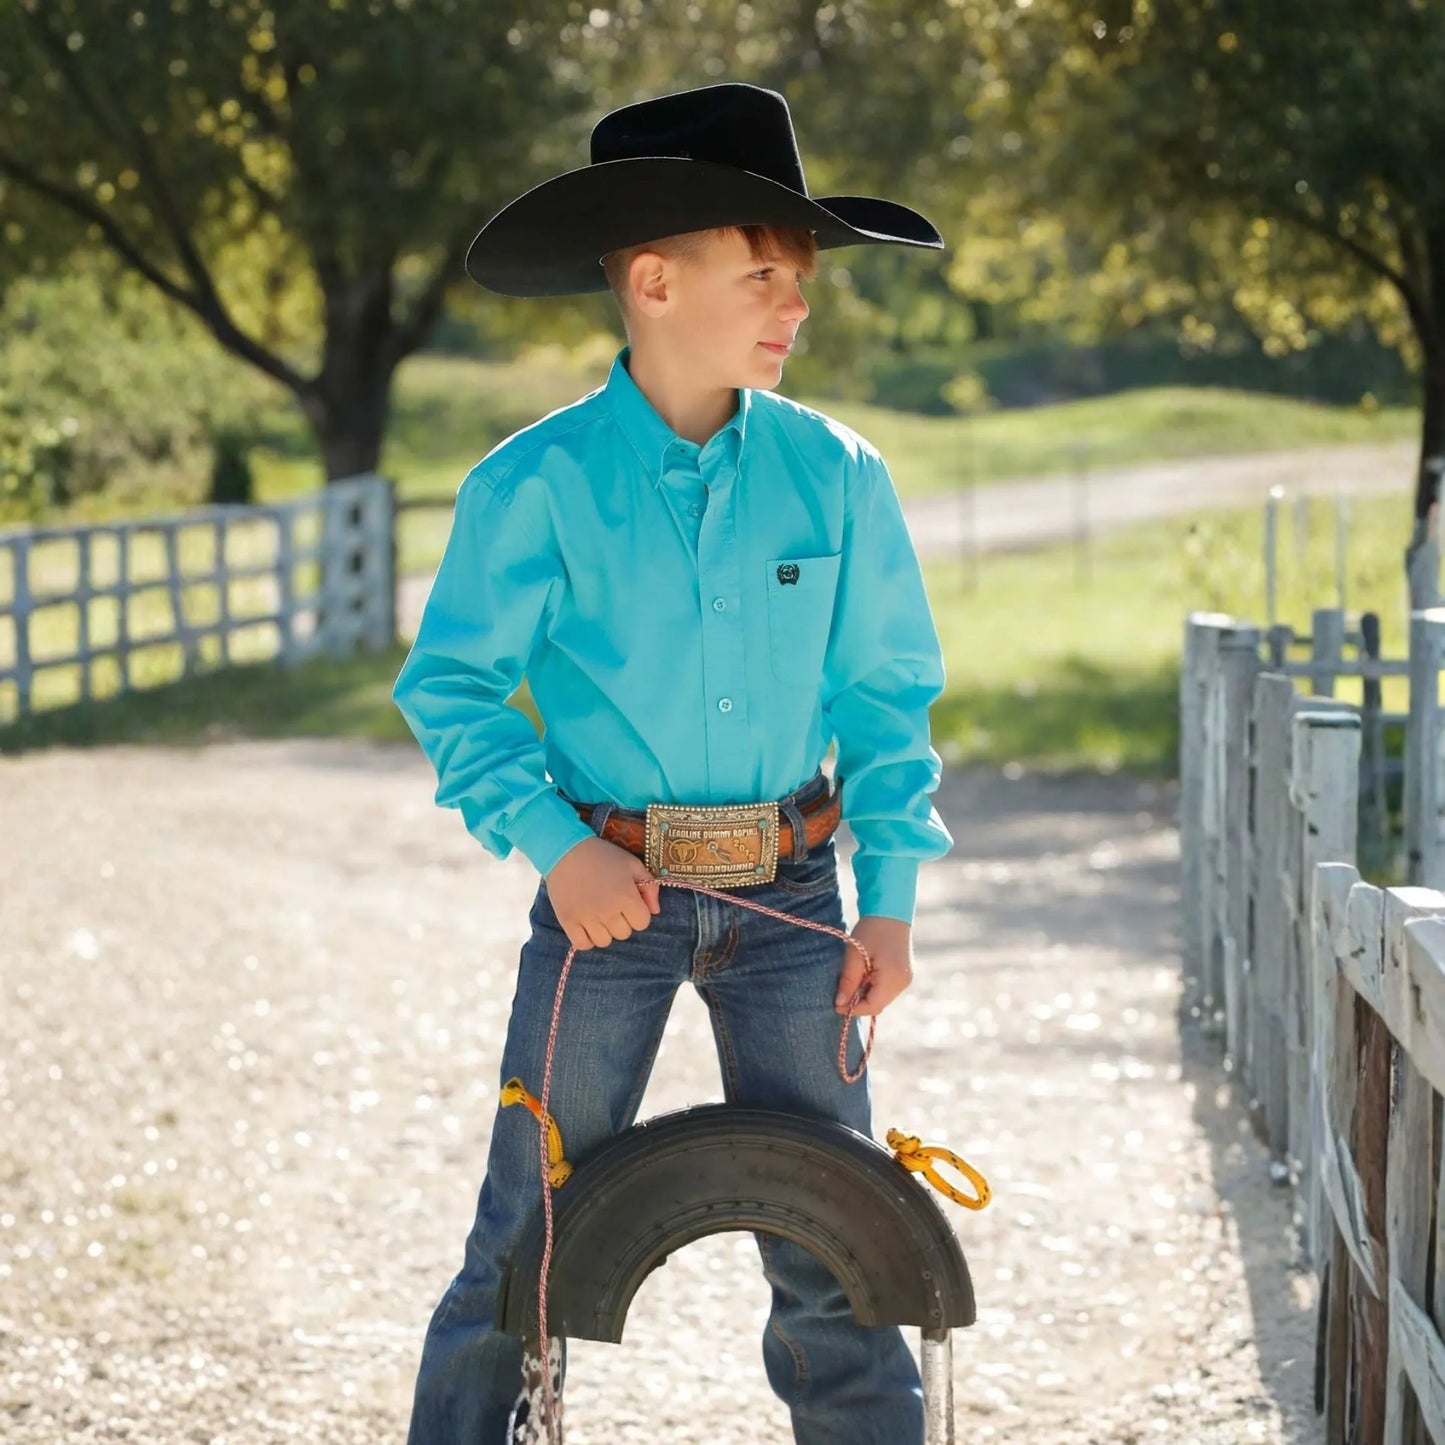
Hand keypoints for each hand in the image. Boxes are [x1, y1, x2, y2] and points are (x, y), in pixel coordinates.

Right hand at [544, 837, 660, 950]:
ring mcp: (587, 918)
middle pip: (624, 933)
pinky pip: (583, 944)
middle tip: (611, 904)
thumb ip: (650, 887)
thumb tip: (655, 911)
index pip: (642, 923)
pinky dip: (586, 938)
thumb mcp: (632, 864)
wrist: (566, 850)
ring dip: (604, 931)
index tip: (628, 902)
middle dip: (622, 921)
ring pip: (604, 941)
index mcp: (626, 896)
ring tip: (598, 914)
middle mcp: (608, 911)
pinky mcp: (568, 921)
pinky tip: (586, 924)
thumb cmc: (603, 855)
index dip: (638, 913)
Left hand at [834, 916, 913, 1016]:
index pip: (872, 1006)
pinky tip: (864, 973)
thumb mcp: (854, 955)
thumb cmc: (871, 930)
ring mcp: (906, 978)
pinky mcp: (904, 973)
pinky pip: (887, 988)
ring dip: (865, 994)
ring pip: (882, 997)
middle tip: (841, 991)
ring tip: (853, 978)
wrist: (890, 910)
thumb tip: (840, 1004)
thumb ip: (848, 981)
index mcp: (893, 978)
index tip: (835, 1004)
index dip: (853, 1009)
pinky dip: (873, 986)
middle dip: (858, 1002)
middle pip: (878, 1004)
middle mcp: (903, 982)